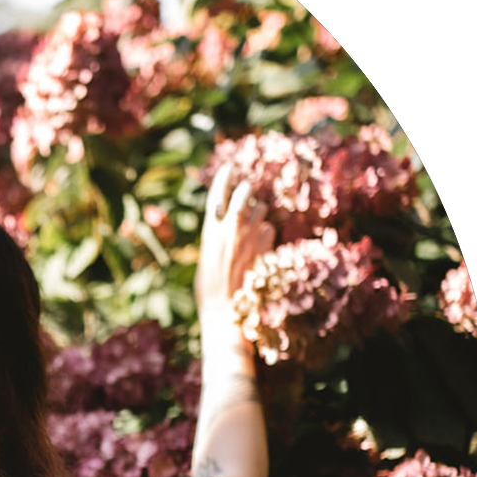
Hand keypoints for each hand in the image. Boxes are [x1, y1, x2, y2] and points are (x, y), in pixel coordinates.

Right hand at [195, 162, 275, 330]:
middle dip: (246, 190)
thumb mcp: (206, 258)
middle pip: (244, 193)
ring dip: (258, 213)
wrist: (225, 309)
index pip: (217, 194)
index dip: (223, 177)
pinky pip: (269, 229)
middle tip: (246, 193)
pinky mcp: (265, 247)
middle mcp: (231, 228)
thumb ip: (216, 238)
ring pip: (261, 209)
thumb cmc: (209, 289)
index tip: (229, 167)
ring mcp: (250, 236)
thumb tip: (223, 228)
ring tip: (251, 227)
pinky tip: (260, 247)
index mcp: (210, 230)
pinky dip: (266, 233)